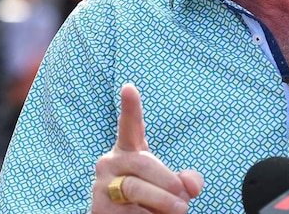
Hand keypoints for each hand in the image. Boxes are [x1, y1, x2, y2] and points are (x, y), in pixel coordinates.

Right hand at [91, 83, 203, 212]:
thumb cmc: (153, 201)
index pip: (129, 126)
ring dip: (162, 201)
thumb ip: (187, 181)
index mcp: (129, 150)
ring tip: (180, 210)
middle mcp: (110, 162)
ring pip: (135, 187)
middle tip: (185, 200)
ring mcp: (102, 185)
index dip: (130, 107)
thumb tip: (189, 186)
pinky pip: (129, 211)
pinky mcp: (99, 208)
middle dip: (168, 182)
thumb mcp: (173, 187)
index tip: (129, 87)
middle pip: (144, 163)